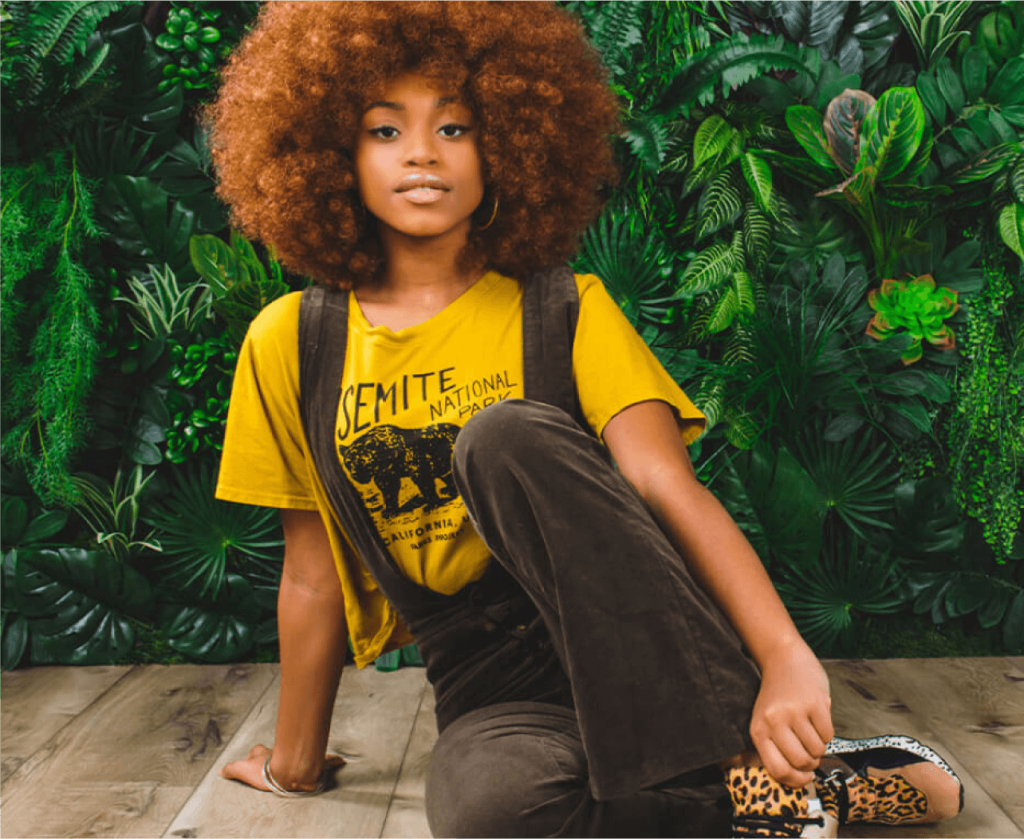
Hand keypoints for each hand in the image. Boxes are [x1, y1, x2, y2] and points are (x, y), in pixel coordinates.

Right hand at [220, 744, 346, 791]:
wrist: (285, 774)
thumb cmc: (266, 772)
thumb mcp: (243, 770)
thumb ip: (231, 770)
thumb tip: (220, 770)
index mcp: (267, 754)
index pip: (259, 752)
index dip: (258, 756)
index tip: (262, 758)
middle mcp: (284, 752)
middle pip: (283, 751)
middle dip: (285, 754)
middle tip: (287, 760)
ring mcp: (297, 757)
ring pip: (306, 754)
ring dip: (313, 757)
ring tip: (316, 760)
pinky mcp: (313, 764)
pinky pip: (327, 761)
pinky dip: (334, 761)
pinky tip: (341, 761)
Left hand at [749, 640, 833, 787]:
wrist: (784, 657)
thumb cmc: (777, 695)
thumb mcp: (765, 720)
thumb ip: (775, 746)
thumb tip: (797, 780)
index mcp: (758, 730)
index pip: (777, 770)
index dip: (795, 781)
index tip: (805, 779)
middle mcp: (774, 722)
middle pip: (800, 763)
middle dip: (811, 764)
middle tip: (811, 755)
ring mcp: (795, 712)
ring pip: (817, 750)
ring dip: (819, 747)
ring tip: (812, 732)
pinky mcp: (815, 703)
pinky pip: (829, 734)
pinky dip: (827, 733)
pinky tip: (818, 719)